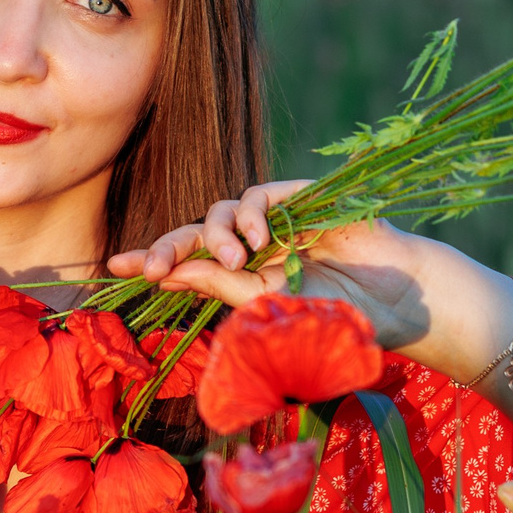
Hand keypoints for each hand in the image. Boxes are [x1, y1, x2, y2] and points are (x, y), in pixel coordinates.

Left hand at [106, 181, 446, 352]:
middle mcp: (252, 248)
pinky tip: (259, 240)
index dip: (153, 261)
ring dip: (217, 235)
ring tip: (238, 259)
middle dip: (168, 247)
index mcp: (242, 279)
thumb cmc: (339, 316)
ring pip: (220, 212)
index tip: (114, 268)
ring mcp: (275, 222)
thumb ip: (225, 288)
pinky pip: (254, 196)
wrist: (398, 303)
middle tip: (153, 268)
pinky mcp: (298, 199)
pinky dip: (248, 215)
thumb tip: (174, 274)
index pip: (188, 266)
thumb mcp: (272, 308)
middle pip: (194, 235)